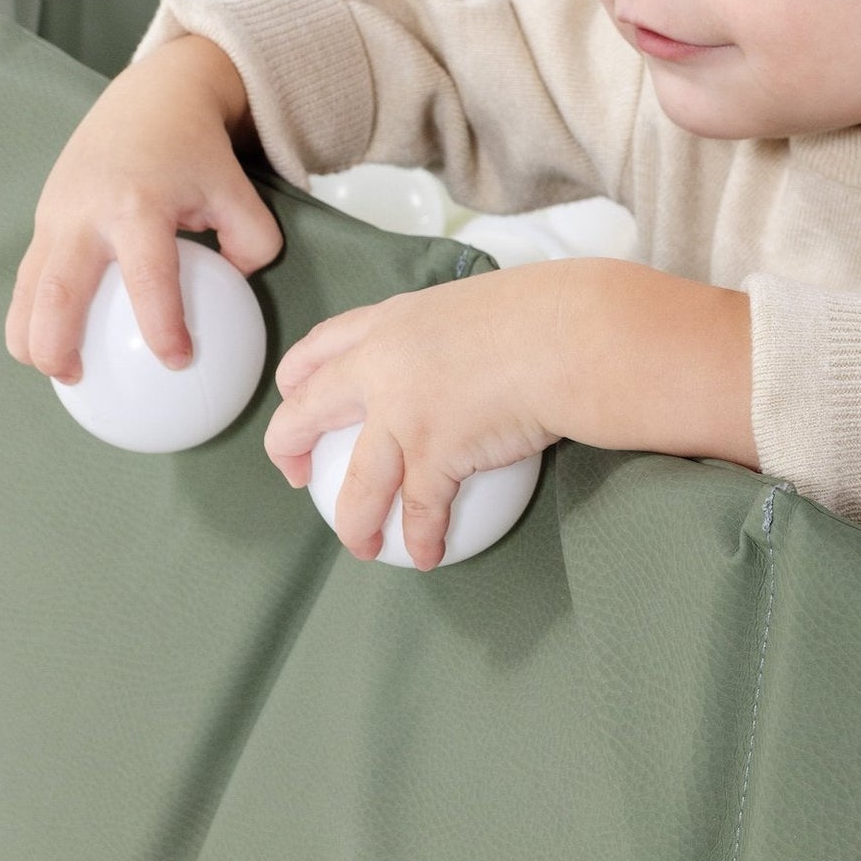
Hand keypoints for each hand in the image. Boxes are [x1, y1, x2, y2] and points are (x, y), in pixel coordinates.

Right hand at [6, 35, 279, 381]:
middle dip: (57, 342)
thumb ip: (250, 243)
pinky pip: (29, 271)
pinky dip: (29, 309)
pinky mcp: (45, 214)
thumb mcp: (237, 190)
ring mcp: (57, 211)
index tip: (179, 361)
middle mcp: (88, 210)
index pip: (149, 277)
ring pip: (29, 284)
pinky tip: (46, 338)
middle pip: (58, 289)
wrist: (153, 97)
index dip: (162, 325)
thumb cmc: (197, 151)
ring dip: (29, 333)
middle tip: (77, 380)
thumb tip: (238, 295)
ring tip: (53, 369)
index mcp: (141, 203)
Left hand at [266, 262, 574, 570]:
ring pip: (356, 485)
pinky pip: (420, 511)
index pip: (320, 346)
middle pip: (304, 412)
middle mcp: (381, 365)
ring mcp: (403, 413)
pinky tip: (427, 555)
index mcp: (391, 321)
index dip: (298, 378)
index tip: (297, 398)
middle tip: (301, 477)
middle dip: (288, 450)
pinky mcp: (436, 453)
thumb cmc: (548, 313)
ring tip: (360, 545)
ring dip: (353, 523)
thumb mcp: (476, 305)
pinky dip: (422, 538)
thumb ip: (448, 333)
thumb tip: (462, 356)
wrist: (572, 333)